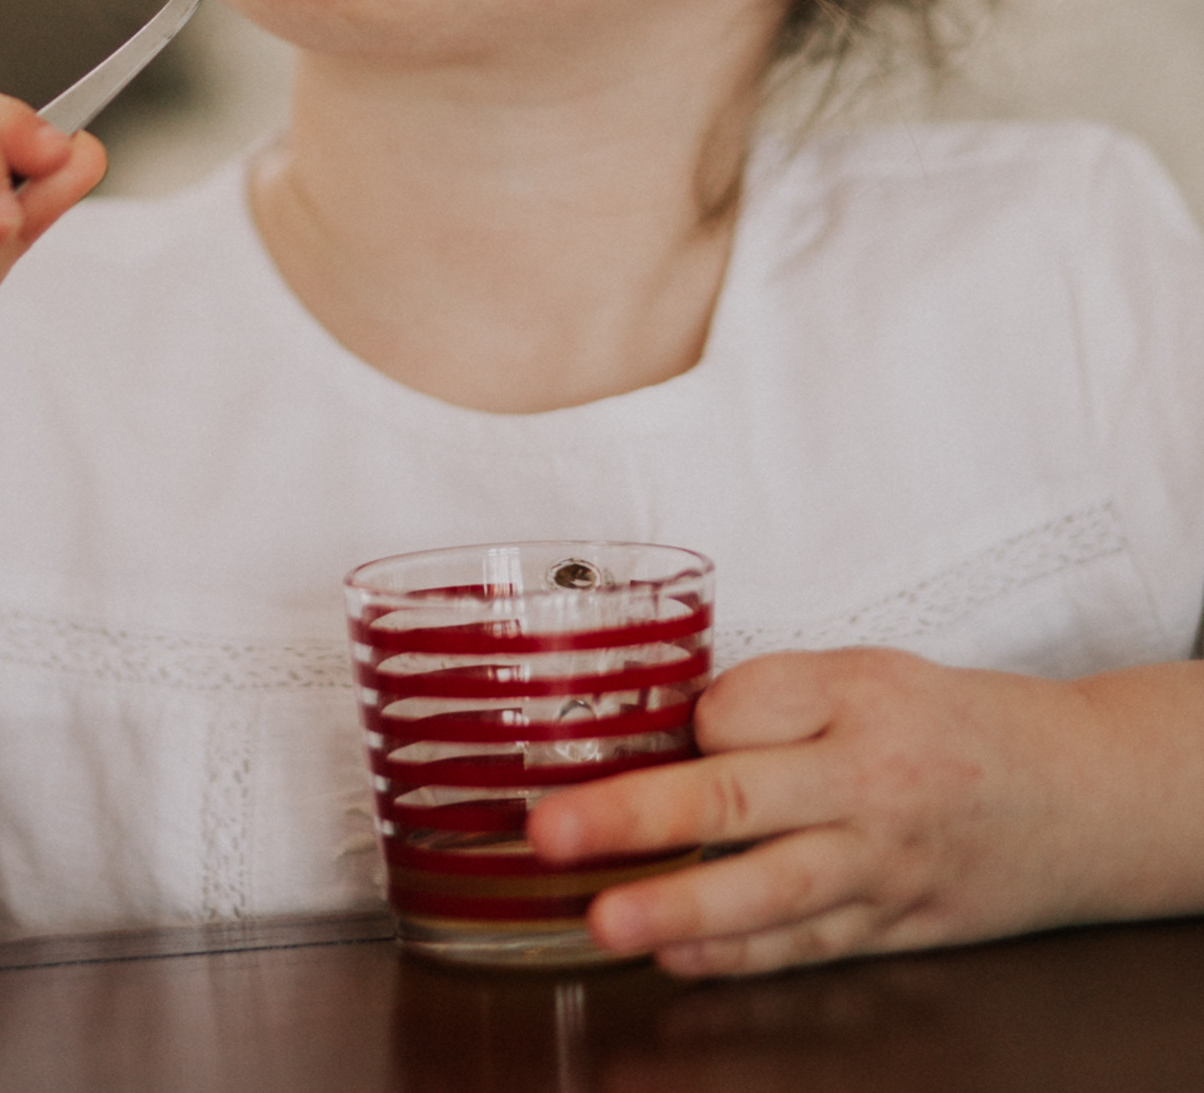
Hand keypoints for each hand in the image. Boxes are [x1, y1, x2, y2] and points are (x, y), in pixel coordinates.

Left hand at [527, 648, 1099, 976]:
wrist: (1080, 795)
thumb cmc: (956, 724)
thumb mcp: (872, 674)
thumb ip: (776, 699)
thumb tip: (666, 730)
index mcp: (859, 693)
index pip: (740, 704)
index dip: (680, 720)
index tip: (635, 724)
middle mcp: (870, 780)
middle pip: (738, 796)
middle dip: (636, 816)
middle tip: (551, 830)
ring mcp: (883, 865)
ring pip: (768, 892)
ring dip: (676, 906)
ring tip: (603, 920)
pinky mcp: (895, 928)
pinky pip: (804, 945)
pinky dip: (736, 955)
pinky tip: (672, 953)